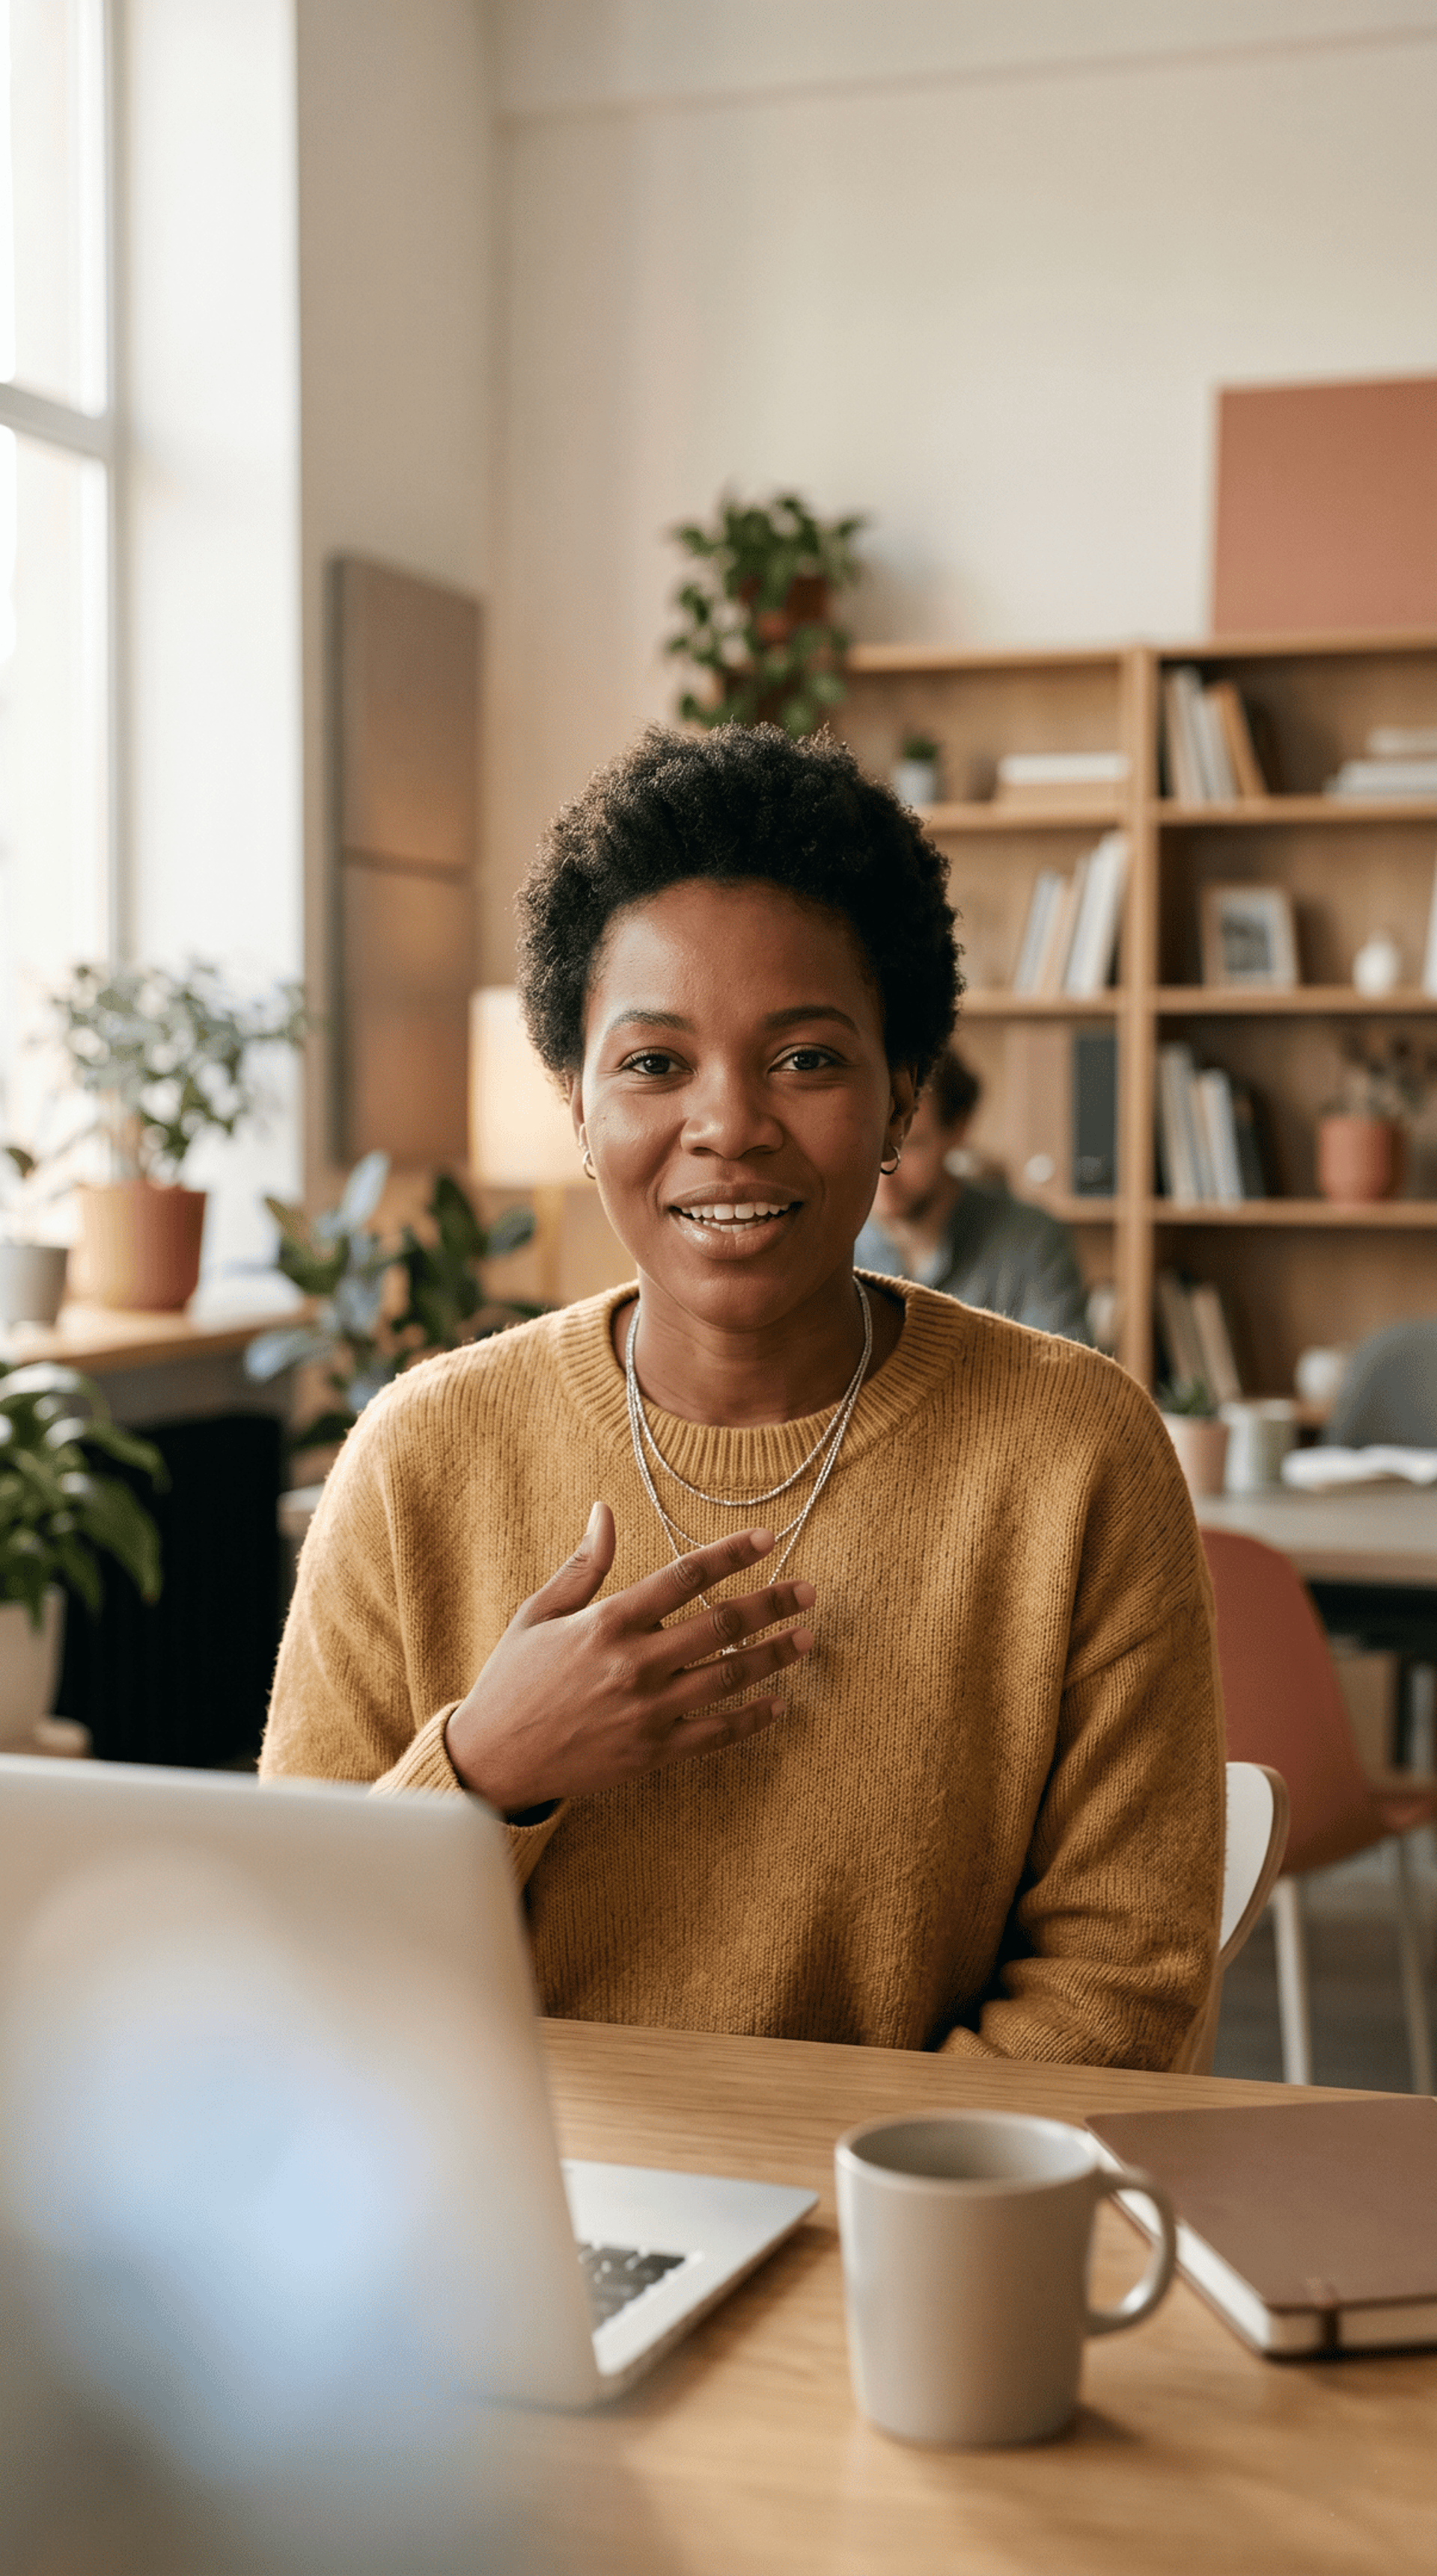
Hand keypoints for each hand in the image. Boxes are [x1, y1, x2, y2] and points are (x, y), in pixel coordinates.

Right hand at [444, 1504, 814, 1813]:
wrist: (493, 1760)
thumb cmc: (514, 1679)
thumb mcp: (538, 1612)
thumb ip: (583, 1565)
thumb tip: (603, 1510)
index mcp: (608, 1623)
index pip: (684, 1576)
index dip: (731, 1553)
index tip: (768, 1538)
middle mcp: (634, 1663)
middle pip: (720, 1624)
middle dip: (771, 1604)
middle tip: (808, 1591)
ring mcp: (648, 1711)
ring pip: (728, 1677)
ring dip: (774, 1656)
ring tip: (806, 1638)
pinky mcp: (653, 1753)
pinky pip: (717, 1734)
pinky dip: (752, 1719)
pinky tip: (777, 1704)